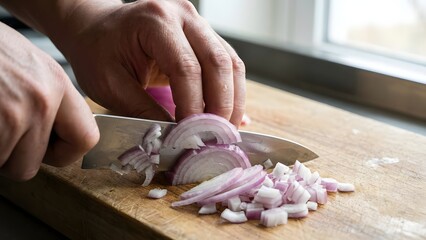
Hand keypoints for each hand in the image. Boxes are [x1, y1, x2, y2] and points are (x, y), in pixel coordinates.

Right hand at [0, 23, 98, 180]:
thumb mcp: (30, 63)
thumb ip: (49, 97)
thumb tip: (60, 129)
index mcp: (57, 83)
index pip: (86, 139)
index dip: (64, 152)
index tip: (47, 149)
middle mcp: (40, 102)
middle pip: (32, 164)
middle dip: (13, 156)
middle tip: (2, 130)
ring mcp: (11, 115)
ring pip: (5, 164)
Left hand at [59, 0, 245, 125]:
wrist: (96, 28)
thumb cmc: (97, 52)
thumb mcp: (110, 85)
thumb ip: (143, 111)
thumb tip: (176, 137)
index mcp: (155, 21)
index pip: (186, 68)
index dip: (195, 106)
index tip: (194, 136)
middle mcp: (183, 15)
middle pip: (218, 63)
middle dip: (222, 106)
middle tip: (218, 138)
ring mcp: (197, 22)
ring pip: (230, 63)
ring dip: (232, 100)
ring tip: (225, 130)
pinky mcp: (204, 35)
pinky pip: (227, 63)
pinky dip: (231, 91)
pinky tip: (228, 114)